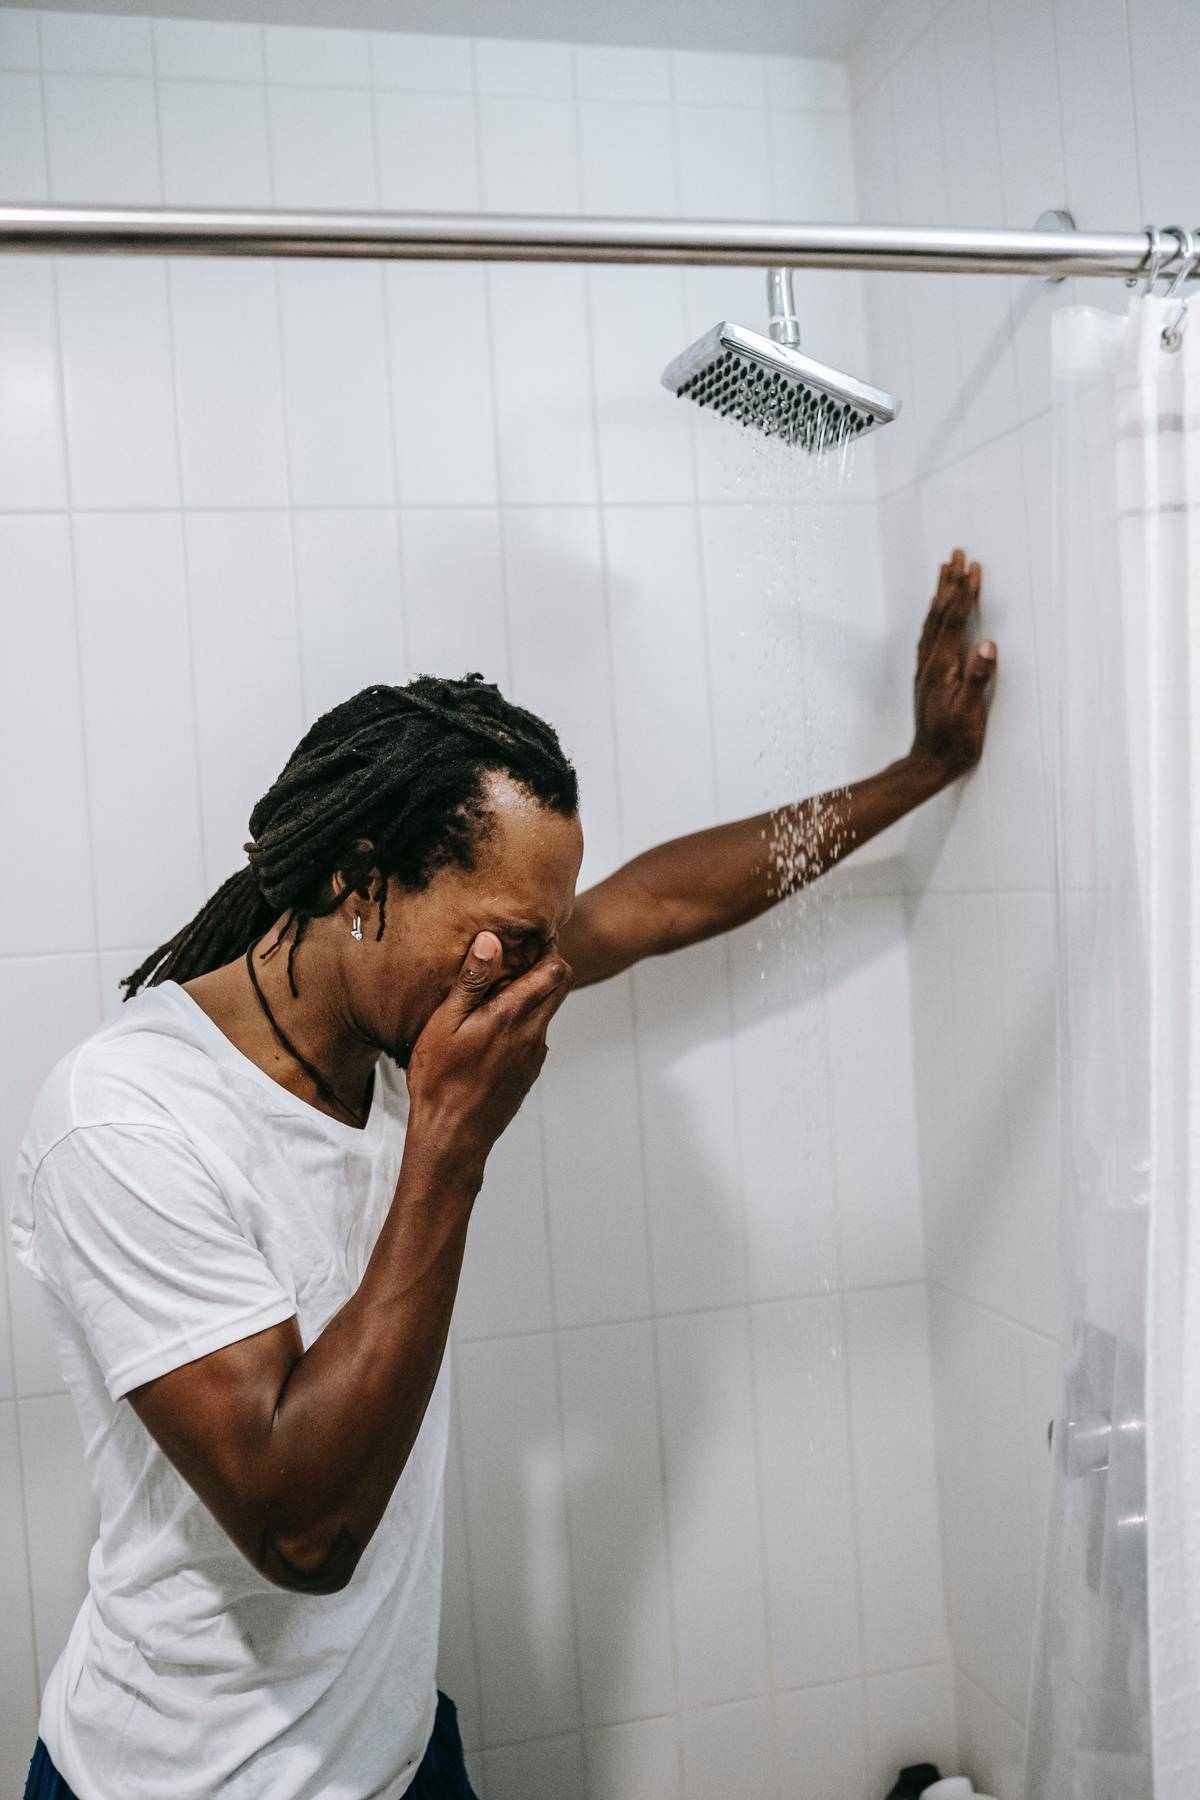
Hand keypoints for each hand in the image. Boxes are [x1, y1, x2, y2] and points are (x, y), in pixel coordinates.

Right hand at [405, 931, 573, 1179]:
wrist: (453, 1136)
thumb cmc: (440, 1079)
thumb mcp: (445, 1024)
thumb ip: (471, 981)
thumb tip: (492, 940)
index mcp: (513, 1015)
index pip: (555, 969)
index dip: (547, 948)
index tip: (526, 938)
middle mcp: (533, 1032)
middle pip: (560, 985)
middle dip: (545, 966)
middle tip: (513, 959)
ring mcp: (534, 1054)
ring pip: (547, 1011)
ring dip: (532, 995)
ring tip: (496, 992)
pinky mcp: (529, 1071)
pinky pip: (535, 1035)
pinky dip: (523, 1022)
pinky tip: (491, 1030)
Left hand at [909, 547, 996, 781]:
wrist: (928, 764)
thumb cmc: (953, 742)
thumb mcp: (970, 713)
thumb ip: (977, 678)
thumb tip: (988, 645)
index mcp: (942, 667)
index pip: (954, 621)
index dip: (965, 593)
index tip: (973, 567)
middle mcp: (930, 663)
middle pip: (939, 614)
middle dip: (949, 583)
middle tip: (955, 554)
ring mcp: (926, 669)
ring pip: (932, 622)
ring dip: (940, 595)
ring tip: (944, 571)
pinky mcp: (928, 677)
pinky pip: (929, 635)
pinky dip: (935, 616)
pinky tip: (937, 614)